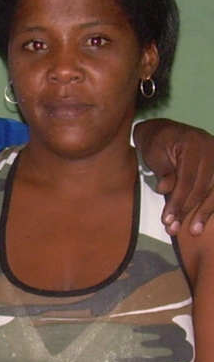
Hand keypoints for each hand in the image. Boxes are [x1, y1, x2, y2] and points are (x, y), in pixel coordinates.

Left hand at [134, 118, 213, 234]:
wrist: (165, 130)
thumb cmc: (156, 142)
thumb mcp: (153, 152)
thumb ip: (162, 170)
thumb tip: (167, 190)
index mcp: (193, 144)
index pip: (187, 179)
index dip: (178, 201)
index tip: (167, 219)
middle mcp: (211, 150)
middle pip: (202, 187)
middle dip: (187, 210)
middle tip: (174, 228)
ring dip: (203, 213)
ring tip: (193, 231)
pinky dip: (212, 205)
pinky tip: (205, 219)